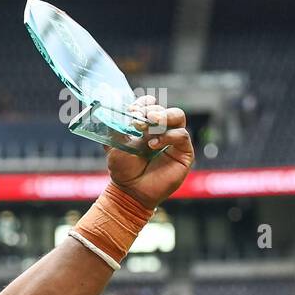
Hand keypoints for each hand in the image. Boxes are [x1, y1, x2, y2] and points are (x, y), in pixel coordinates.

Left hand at [105, 94, 193, 209]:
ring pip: (178, 117)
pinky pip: (181, 136)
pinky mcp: (184, 153)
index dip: (144, 103)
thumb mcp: (114, 145)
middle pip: (165, 109)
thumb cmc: (123, 169)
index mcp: (146, 126)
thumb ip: (114, 127)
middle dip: (151, 110)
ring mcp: (174, 141)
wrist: (130, 191)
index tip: (132, 109)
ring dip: (162, 117)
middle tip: (138, 118)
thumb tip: (110, 109)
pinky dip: (167, 136)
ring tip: (148, 125)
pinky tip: (153, 144)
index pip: (151, 105)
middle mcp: (162, 131)